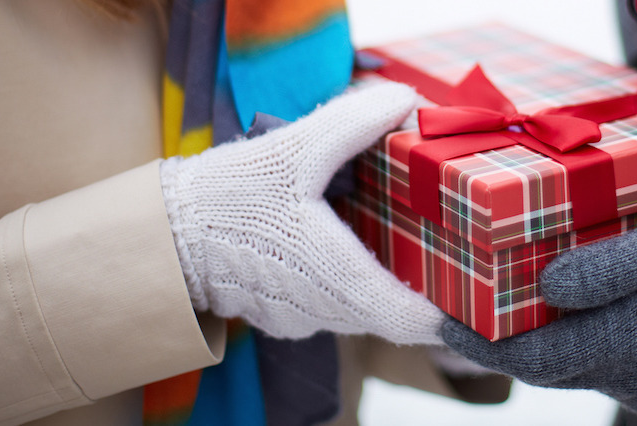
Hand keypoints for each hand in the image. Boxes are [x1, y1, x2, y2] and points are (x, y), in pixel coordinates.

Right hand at [160, 83, 444, 344]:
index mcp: (335, 278)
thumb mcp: (294, 150)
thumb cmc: (228, 198)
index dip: (446, 315)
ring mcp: (302, 319)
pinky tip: (348, 246)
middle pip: (391, 314)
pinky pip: (331, 306)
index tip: (470, 297)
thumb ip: (351, 124)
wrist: (167, 233)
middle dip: (420, 288)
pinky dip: (347, 282)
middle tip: (446, 254)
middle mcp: (324, 311)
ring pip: (361, 311)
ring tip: (402, 243)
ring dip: (381, 282)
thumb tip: (402, 100)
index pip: (409, 319)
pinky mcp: (283, 316)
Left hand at [442, 208, 636, 419]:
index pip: (529, 359)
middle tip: (472, 294)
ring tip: (526, 288)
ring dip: (550, 332)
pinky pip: (613, 362)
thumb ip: (611, 266)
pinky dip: (589, 336)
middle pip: (547, 363)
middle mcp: (630, 377)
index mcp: (626, 344)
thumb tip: (547, 281)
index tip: (440, 316)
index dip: (479, 340)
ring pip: (579, 362)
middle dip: (506, 333)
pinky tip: (590, 301)